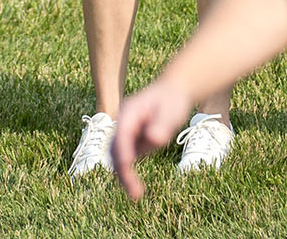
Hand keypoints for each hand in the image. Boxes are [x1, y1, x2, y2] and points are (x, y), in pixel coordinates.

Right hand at [112, 79, 194, 200]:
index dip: (123, 152)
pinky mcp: (131, 142)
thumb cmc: (171, 100)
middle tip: (134, 192)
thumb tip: (154, 140)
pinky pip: (125, 160)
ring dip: (124, 176)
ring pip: (117, 157)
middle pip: (115, 149)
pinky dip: (128, 174)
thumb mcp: (171, 111)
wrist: (171, 93)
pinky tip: (136, 188)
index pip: (122, 135)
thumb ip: (162, 125)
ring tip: (136, 194)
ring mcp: (125, 134)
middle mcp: (122, 124)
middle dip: (122, 171)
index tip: (128, 166)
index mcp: (129, 113)